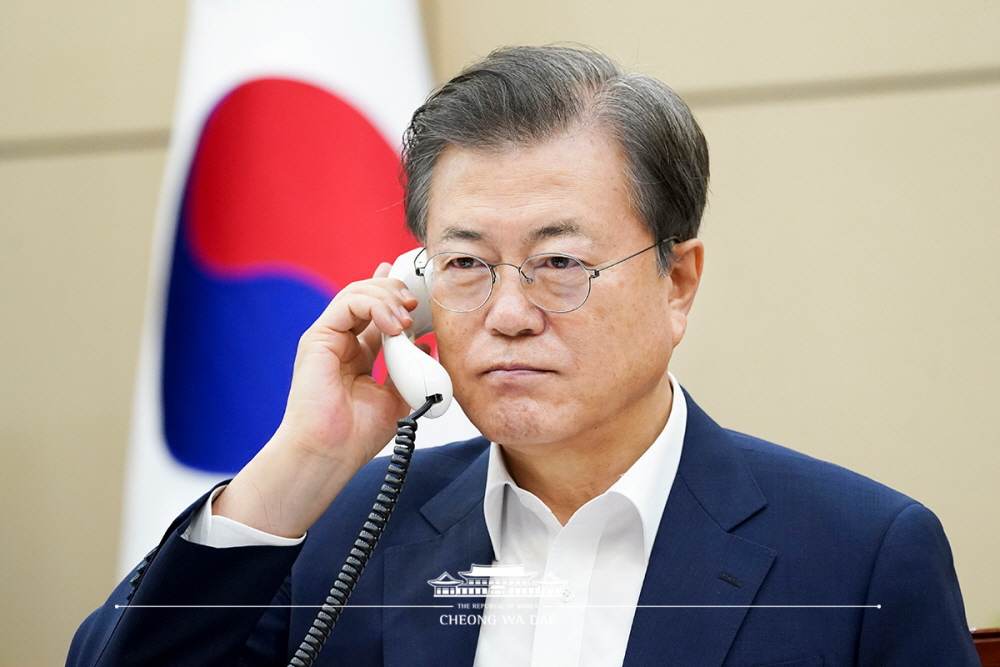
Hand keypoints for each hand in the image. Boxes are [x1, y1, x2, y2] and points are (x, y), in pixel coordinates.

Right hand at [212, 263, 418, 536]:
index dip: (396, 294)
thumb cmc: (355, 435)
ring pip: (358, 293)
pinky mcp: (318, 337)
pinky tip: (393, 326)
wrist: (331, 454)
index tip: (419, 290)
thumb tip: (425, 344)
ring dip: (388, 298)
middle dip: (396, 291)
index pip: (377, 311)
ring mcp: (329, 337)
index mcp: (359, 353)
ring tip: (406, 318)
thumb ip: (410, 369)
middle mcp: (342, 341)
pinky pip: (348, 304)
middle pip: (368, 295)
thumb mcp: (397, 397)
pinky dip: (375, 307)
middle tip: (416, 304)